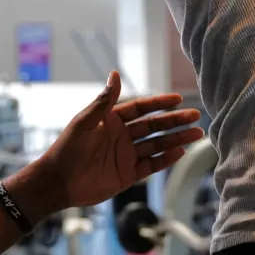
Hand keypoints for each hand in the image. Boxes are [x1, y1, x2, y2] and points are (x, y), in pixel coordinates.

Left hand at [42, 71, 203, 209]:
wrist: (58, 182)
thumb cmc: (67, 148)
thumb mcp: (85, 121)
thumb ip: (104, 101)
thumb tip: (115, 73)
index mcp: (112, 119)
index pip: (141, 108)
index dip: (159, 103)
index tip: (177, 98)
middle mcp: (122, 135)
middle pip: (153, 126)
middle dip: (174, 120)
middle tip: (195, 115)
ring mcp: (126, 155)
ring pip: (157, 144)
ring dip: (176, 139)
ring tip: (196, 133)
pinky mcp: (127, 175)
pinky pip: (151, 165)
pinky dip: (166, 159)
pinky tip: (180, 152)